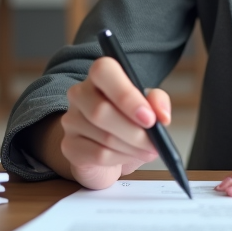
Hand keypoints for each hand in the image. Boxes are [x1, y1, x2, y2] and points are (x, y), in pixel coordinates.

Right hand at [58, 56, 171, 189]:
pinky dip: (120, 159)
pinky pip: (97, 155)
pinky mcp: (69, 146)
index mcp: (100, 76)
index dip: (126, 95)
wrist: (108, 152)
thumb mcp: (148, 109)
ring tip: (145, 150)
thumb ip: (157, 103)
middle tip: (155, 144)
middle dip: (135, 132)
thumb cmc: (128, 123)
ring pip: (103, 136)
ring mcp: (71, 120)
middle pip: (101, 110)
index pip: (103, 71)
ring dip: (132, 148)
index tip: (149, 118)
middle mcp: (80, 93)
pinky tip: (127, 157)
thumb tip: (162, 116)